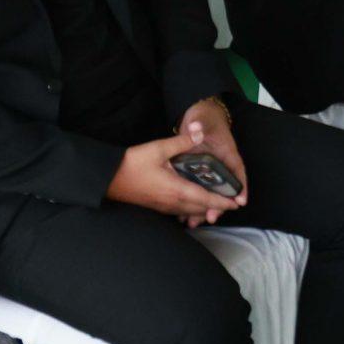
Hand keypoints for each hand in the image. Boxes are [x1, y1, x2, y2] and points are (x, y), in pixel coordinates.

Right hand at [105, 135, 241, 223]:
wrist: (108, 178)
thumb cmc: (132, 163)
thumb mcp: (158, 148)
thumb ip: (181, 141)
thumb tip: (199, 132)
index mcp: (176, 189)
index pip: (206, 199)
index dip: (222, 202)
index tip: (236, 202)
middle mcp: (172, 202)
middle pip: (200, 208)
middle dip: (216, 207)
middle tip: (230, 202)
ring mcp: (163, 207)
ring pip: (190, 212)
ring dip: (204, 209)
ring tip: (216, 204)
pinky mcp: (156, 206)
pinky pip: (179, 211)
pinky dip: (191, 209)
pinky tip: (193, 202)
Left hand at [173, 96, 248, 222]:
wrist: (199, 115)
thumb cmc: (205, 117)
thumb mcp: (201, 119)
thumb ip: (199, 125)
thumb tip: (197, 127)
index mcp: (226, 153)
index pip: (237, 170)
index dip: (241, 186)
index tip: (241, 201)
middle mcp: (220, 164)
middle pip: (224, 188)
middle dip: (219, 205)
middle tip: (212, 217)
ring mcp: (209, 170)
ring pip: (211, 193)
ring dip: (204, 208)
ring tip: (195, 222)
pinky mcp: (198, 173)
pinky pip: (198, 191)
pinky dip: (193, 203)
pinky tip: (184, 215)